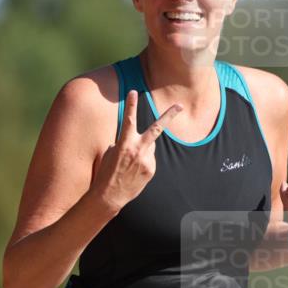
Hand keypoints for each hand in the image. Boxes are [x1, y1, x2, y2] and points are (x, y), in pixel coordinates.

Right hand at [91, 90, 182, 212]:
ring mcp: (147, 160)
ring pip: (150, 146)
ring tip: (130, 163)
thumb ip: (126, 143)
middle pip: (157, 128)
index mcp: (124, 143)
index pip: (129, 120)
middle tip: (180, 105)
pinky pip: (150, 159)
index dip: (131, 105)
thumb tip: (139, 141)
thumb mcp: (111, 153)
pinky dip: (144, 162)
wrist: (109, 195)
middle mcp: (138, 150)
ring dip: (143, 149)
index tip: (132, 92)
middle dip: (169, 115)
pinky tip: (134, 171)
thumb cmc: (107, 172)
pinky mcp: (151, 169)